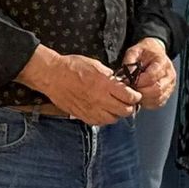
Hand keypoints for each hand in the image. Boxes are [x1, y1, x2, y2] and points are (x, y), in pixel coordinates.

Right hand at [20, 48, 141, 125]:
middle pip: (124, 111)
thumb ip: (110, 76)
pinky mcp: (82, 115)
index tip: (135, 94)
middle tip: (128, 102)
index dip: (135, 96)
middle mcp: (100, 100)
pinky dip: (104, 118)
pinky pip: (99, 122)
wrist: (53, 75)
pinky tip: (103, 111)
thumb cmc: (72, 67)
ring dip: (117, 114)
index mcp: (105, 85)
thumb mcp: (96, 65)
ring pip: (113, 119)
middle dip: (129, 107)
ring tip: (115, 107)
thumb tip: (120, 83)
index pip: (130, 97)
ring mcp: (91, 110)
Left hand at [122, 38, 174, 109]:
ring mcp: (170, 85)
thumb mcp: (134, 51)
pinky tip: (141, 97)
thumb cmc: (144, 53)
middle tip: (130, 90)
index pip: (152, 77)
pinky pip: (159, 103)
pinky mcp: (168, 93)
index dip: (138, 82)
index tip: (128, 82)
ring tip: (135, 93)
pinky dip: (148, 103)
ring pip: (158, 98)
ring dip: (144, 99)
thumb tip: (126, 76)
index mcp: (162, 62)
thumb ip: (129, 62)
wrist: (154, 53)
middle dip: (141, 92)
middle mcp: (169, 74)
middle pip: (157, 90)